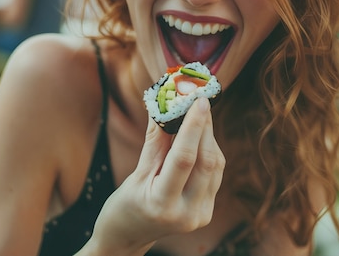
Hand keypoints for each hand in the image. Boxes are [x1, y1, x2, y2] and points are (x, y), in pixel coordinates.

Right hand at [78, 97, 225, 255]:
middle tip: (199, 100)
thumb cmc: (124, 206)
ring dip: (208, 136)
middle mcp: (188, 213)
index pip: (185, 158)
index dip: (194, 126)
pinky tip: (199, 136)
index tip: (199, 100)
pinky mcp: (206, 212)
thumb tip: (165, 106)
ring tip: (197, 114)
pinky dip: (208, 151)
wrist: (127, 238)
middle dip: (205, 126)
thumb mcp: (135, 174)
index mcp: (164, 204)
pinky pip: (214, 174)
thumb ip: (155, 141)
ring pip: (214, 165)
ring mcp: (201, 215)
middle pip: (206, 160)